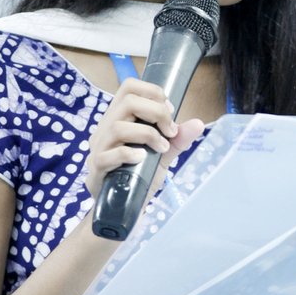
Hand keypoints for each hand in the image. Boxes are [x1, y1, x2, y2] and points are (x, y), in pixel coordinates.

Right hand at [86, 77, 204, 198]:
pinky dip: (129, 153)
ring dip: (147, 134)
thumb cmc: (139, 176)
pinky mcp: (96, 168)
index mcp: (118, 118)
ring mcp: (98, 148)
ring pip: (118, 127)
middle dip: (156, 112)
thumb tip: (199, 124)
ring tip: (161, 148)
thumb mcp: (162, 154)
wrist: (124, 207)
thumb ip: (177, 139)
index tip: (169, 112)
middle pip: (127, 101)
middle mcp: (105, 128)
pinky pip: (108, 154)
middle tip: (170, 131)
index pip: (129, 87)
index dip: (153, 93)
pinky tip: (142, 159)